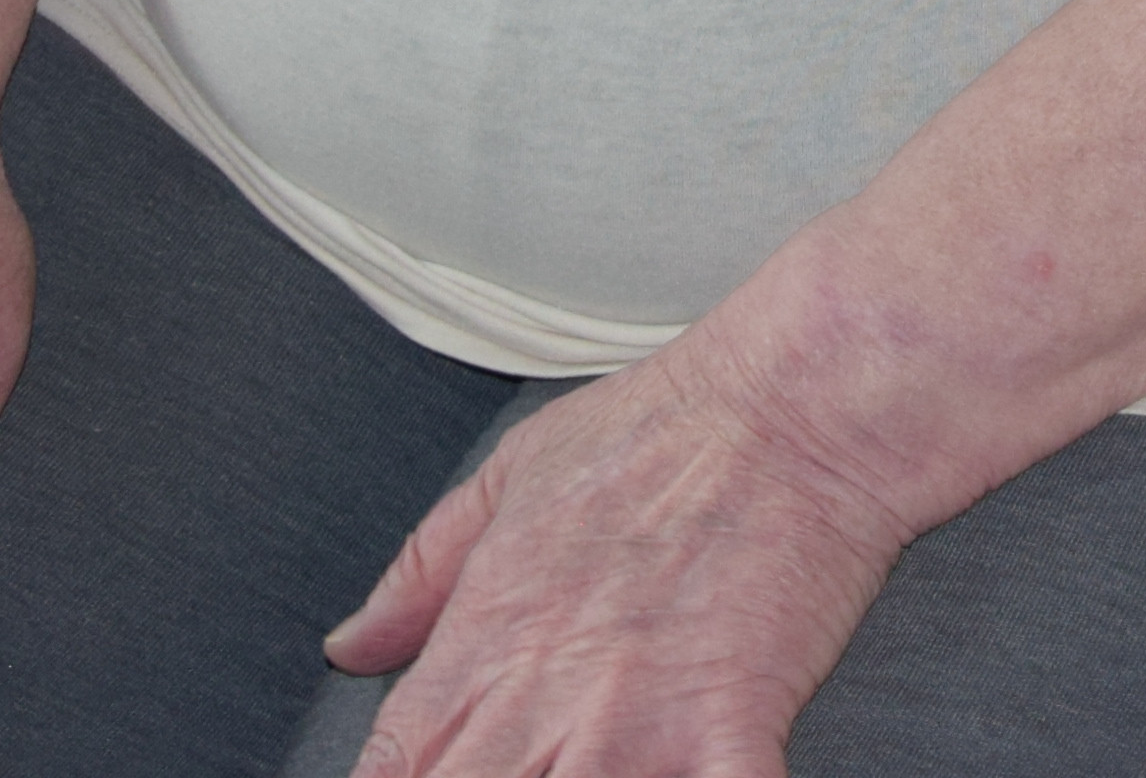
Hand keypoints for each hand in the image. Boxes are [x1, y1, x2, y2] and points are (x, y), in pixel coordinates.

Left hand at [320, 343, 924, 777]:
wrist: (793, 404)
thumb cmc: (666, 429)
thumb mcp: (511, 478)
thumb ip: (421, 574)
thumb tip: (353, 642)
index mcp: (484, 643)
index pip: (391, 770)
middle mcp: (541, 699)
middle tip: (517, 766)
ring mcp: (629, 723)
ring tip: (599, 773)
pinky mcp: (724, 730)